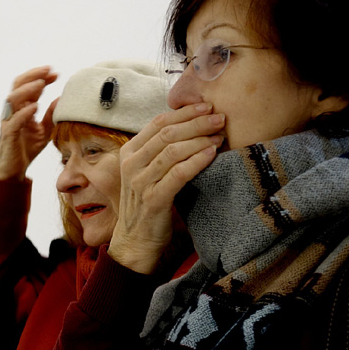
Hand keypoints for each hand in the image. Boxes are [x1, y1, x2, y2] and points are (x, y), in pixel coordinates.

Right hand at [0, 66, 58, 180]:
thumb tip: (62, 100)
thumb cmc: (26, 149)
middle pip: (18, 85)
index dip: (41, 77)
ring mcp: (8, 122)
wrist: (14, 170)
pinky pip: (13, 120)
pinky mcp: (8, 135)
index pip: (28, 86)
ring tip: (42, 84)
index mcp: (21, 108)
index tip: (56, 73)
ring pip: (12, 99)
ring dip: (27, 89)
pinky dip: (24, 112)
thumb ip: (51, 115)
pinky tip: (35, 107)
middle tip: (49, 70)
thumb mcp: (44, 130)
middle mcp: (13, 111)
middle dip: (34, 75)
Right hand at [108, 103, 223, 272]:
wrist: (135, 242)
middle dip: (197, 122)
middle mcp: (131, 164)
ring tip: (220, 136)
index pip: (158, 122)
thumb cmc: (147, 205)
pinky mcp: (152, 199)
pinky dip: (197, 161)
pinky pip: (178, 174)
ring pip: (172, 150)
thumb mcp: (147, 173)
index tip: (206, 107)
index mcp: (129, 152)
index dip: (184, 112)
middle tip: (219, 117)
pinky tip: (211, 155)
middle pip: (167, 133)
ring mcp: (140, 182)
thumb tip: (190, 128)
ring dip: (200, 139)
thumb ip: (160, 152)